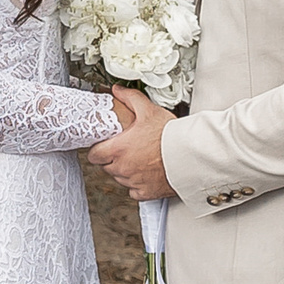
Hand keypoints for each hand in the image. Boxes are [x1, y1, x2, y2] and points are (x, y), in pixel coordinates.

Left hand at [87, 86, 174, 200]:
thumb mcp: (148, 110)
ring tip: (138, 159)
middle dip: (112, 159)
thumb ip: (130, 98)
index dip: (98, 150)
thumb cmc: (169, 135)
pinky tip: (145, 174)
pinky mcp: (146, 192)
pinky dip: (137, 184)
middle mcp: (123, 168)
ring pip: (120, 179)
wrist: (189, 155)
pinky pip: (134, 191)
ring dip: (125, 171)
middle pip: (106, 167)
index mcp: (119, 149)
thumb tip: (117, 90)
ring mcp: (134, 182)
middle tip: (124, 150)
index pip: (94, 156)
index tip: (104, 146)